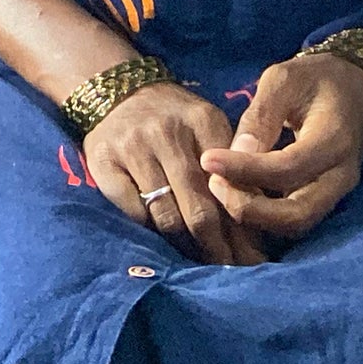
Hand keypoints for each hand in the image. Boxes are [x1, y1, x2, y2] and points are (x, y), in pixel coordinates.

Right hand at [84, 82, 267, 265]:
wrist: (115, 91)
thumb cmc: (173, 117)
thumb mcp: (207, 125)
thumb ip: (231, 164)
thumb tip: (258, 219)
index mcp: (202, 120)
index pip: (229, 185)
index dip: (243, 226)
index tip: (256, 257)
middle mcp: (167, 133)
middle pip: (199, 208)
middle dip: (219, 248)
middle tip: (232, 272)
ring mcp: (134, 148)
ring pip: (166, 217)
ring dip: (188, 248)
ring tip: (203, 266)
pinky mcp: (104, 164)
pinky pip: (134, 213)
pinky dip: (152, 233)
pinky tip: (167, 245)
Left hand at [201, 52, 362, 245]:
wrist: (357, 88)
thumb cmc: (317, 78)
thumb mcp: (284, 79)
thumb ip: (261, 116)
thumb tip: (235, 153)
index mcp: (334, 139)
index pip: (288, 168)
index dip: (245, 170)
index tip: (208, 160)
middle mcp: (341, 176)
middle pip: (297, 216)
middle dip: (250, 209)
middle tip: (214, 185)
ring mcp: (337, 193)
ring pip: (295, 226)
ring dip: (254, 217)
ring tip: (221, 188)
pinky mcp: (325, 199)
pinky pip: (294, 220)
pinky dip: (263, 217)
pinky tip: (237, 195)